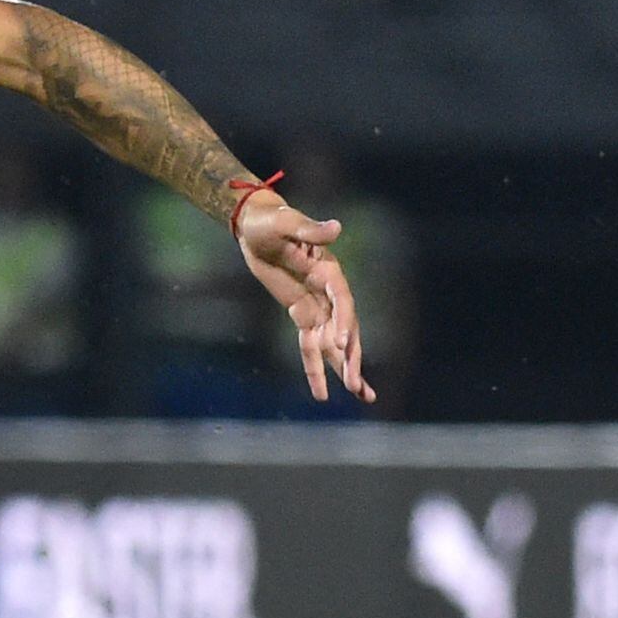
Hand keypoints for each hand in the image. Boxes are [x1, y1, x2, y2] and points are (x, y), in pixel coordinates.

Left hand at [235, 196, 372, 403]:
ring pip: (333, 343)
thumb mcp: (286, 223)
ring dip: (344, 369)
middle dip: (351, 358)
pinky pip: (310, 345)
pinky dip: (315, 367)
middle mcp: (328, 291)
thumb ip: (310, 230)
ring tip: (360, 395)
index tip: (341, 344)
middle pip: (345, 329)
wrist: (256, 227)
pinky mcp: (302, 314)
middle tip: (358, 386)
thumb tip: (336, 228)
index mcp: (328, 270)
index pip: (341, 300)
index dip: (344, 321)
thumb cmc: (271, 221)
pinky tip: (322, 392)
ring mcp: (317, 305)